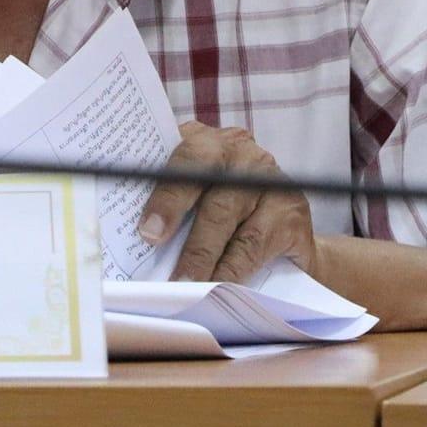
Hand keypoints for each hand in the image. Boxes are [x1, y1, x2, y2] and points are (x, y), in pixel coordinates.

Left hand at [138, 121, 319, 282]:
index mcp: (208, 142)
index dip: (163, 189)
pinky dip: (231, 268)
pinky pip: (254, 243)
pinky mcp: (290, 212)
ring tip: (182, 281)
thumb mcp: (195, 199)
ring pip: (226, 216)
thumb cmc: (224, 216)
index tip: (146, 227)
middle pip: (204, 178)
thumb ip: (168, 202)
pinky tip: (216, 285)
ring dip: (201, 253)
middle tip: (154, 244)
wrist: (285, 239)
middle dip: (175, 211)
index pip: (181, 153)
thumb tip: (136, 235)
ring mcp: (270, 179)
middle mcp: (240, 152)